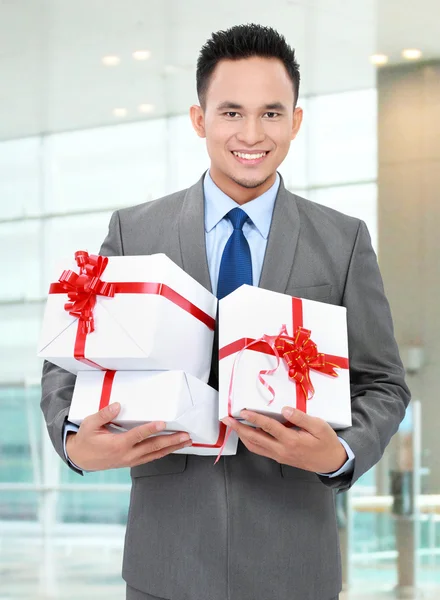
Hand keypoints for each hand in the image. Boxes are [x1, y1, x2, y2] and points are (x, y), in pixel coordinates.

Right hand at [66, 402, 191, 470]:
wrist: (82, 458)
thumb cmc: (86, 440)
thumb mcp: (89, 424)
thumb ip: (103, 414)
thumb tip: (117, 405)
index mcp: (117, 444)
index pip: (137, 435)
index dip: (150, 429)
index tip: (162, 423)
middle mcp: (127, 454)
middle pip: (153, 447)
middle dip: (171, 441)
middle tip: (185, 435)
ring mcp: (131, 460)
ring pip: (155, 454)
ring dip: (172, 447)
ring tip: (186, 441)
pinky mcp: (133, 462)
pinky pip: (152, 457)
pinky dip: (164, 452)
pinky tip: (173, 447)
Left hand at [221, 406, 347, 473]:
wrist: (331, 462)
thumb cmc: (326, 442)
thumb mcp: (320, 426)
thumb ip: (301, 418)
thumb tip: (285, 410)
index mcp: (291, 441)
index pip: (268, 427)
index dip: (255, 418)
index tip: (243, 411)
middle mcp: (282, 450)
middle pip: (255, 438)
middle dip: (239, 428)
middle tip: (227, 419)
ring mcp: (279, 455)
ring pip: (255, 446)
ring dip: (242, 436)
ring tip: (233, 425)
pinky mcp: (279, 458)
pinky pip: (260, 450)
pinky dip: (250, 442)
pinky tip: (247, 434)